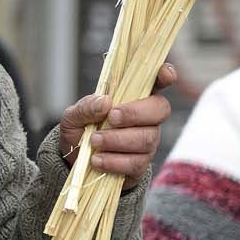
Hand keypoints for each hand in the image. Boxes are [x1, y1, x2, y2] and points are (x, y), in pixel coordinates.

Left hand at [58, 63, 176, 188]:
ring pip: (146, 139)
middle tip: (111, 118)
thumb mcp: (73, 115)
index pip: (156, 82)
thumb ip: (86, 106)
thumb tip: (105, 102)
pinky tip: (97, 160)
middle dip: (135, 113)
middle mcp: (146, 118)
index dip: (164, 75)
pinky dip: (114, 161)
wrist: (74, 162)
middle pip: (160, 110)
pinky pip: (136, 163)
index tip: (165, 74)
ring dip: (117, 139)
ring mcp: (146, 142)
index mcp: (132, 98)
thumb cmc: (80, 131)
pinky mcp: (140, 165)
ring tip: (94, 141)